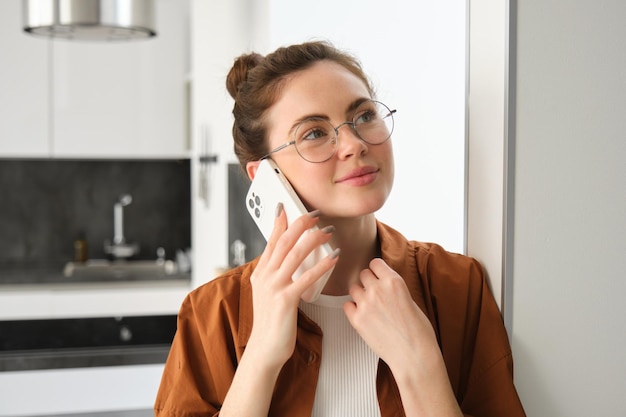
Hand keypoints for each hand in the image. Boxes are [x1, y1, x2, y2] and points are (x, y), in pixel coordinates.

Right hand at [247, 205, 338, 369]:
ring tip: (328, 231)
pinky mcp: (285, 301)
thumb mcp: (266, 293)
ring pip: (295, 255)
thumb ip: (274, 274)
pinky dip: (321, 266)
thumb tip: (285, 258)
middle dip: (300, 224)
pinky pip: (306, 278)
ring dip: (313, 240)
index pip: (271, 241)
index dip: (280, 222)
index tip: (287, 206)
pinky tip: (333, 258)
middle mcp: (265, 277)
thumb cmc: (271, 322)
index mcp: (260, 273)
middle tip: (315, 213)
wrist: (264, 349)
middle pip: (284, 242)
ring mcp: (274, 288)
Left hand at [343, 258, 438, 370]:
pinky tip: (363, 315)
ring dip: (360, 295)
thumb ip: (394, 290)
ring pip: (354, 288)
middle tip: (375, 293)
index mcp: (394, 281)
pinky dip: (353, 309)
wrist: (414, 356)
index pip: (375, 263)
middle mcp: (378, 289)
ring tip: (370, 306)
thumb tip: (384, 286)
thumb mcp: (411, 300)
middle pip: (363, 274)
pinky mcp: (356, 319)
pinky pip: (347, 305)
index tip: (377, 275)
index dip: (377, 270)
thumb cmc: (419, 333)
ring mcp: (365, 304)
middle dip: (368, 282)